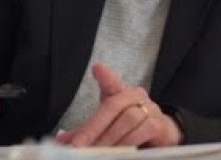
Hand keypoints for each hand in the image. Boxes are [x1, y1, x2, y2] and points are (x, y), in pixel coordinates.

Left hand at [55, 63, 182, 146]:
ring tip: (98, 151)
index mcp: (121, 93)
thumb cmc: (129, 128)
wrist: (160, 136)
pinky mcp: (160, 124)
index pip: (112, 83)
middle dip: (95, 126)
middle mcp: (136, 96)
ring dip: (111, 137)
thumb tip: (61, 142)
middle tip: (80, 144)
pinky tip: (120, 151)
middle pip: (114, 105)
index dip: (105, 76)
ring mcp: (150, 108)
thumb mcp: (106, 127)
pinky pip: (144, 130)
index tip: (97, 68)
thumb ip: (86, 132)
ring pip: (129, 119)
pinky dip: (130, 142)